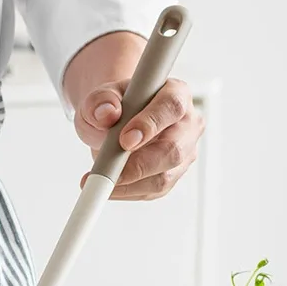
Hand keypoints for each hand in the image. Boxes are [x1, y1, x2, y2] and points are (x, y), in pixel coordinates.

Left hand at [74, 77, 203, 199]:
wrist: (115, 122)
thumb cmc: (113, 106)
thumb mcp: (99, 98)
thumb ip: (100, 100)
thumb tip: (107, 113)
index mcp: (176, 93)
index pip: (171, 107)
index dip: (150, 124)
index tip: (125, 140)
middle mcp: (187, 124)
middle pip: (173, 150)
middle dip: (139, 165)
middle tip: (108, 171)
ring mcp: (184, 152)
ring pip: (164, 177)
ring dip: (129, 184)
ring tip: (99, 180)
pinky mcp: (173, 175)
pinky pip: (153, 191)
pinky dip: (127, 192)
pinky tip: (110, 186)